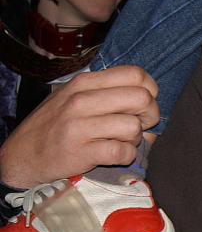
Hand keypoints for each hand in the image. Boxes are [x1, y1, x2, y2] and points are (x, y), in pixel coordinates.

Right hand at [0, 67, 160, 187]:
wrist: (22, 155)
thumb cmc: (55, 126)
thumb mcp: (74, 98)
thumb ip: (108, 94)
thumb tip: (150, 104)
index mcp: (84, 82)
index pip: (136, 74)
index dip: (149, 91)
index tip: (141, 106)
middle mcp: (81, 100)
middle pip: (142, 98)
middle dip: (150, 115)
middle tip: (139, 126)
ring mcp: (79, 126)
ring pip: (133, 127)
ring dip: (135, 139)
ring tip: (121, 141)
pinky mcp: (81, 152)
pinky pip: (122, 152)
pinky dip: (126, 156)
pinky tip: (115, 155)